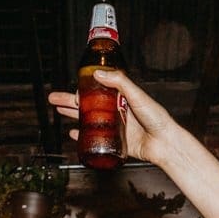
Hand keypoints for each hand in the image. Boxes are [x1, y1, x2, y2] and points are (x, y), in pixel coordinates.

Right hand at [47, 69, 181, 166]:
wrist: (165, 143)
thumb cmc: (157, 118)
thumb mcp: (137, 96)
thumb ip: (120, 83)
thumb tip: (98, 73)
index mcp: (120, 97)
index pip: (96, 90)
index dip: (82, 88)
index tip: (71, 86)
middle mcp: (115, 111)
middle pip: (87, 104)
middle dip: (69, 101)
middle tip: (53, 99)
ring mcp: (114, 127)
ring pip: (88, 120)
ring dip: (73, 116)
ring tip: (58, 112)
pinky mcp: (115, 142)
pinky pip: (95, 138)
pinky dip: (83, 137)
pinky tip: (72, 134)